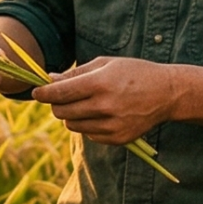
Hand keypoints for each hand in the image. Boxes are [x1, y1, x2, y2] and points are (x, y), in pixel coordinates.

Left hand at [33, 56, 182, 145]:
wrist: (166, 93)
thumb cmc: (133, 73)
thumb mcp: (105, 64)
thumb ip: (75, 73)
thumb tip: (48, 80)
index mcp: (100, 84)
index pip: (59, 93)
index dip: (43, 93)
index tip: (36, 91)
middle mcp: (104, 107)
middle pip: (61, 112)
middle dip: (56, 104)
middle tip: (61, 97)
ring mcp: (111, 126)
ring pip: (72, 125)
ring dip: (71, 115)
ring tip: (84, 103)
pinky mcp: (117, 139)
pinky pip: (88, 134)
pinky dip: (88, 124)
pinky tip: (101, 114)